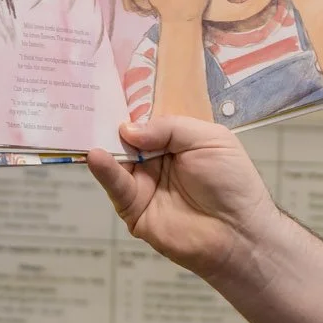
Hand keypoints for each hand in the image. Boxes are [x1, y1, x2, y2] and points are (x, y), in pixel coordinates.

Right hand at [87, 115, 283, 282]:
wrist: (238, 232)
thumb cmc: (232, 182)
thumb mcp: (210, 140)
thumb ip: (170, 128)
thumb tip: (128, 129)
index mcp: (177, 141)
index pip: (148, 120)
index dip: (130, 107)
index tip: (106, 90)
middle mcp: (157, 160)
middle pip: (126, 139)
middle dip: (107, 124)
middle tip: (84, 104)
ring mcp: (144, 184)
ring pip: (116, 161)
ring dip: (102, 145)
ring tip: (86, 129)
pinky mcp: (134, 208)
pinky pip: (116, 186)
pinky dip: (104, 171)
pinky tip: (96, 156)